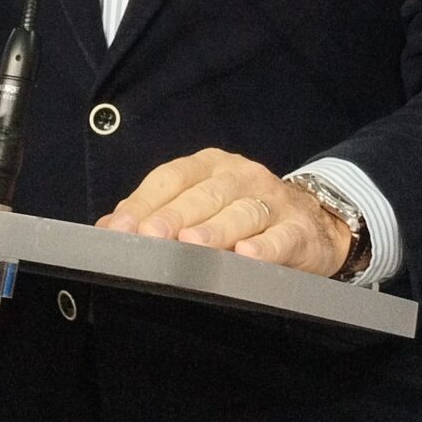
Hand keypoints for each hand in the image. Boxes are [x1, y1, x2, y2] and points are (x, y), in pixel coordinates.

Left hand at [98, 147, 352, 276]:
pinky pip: (281, 237)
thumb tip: (108, 230)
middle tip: (150, 237)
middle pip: (204, 194)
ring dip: (215, 229)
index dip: (144, 203)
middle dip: (174, 216)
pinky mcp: (299, 228)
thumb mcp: (200, 207)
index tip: (120, 229)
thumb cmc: (240, 217)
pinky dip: (265, 247)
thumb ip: (155, 215)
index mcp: (209, 166)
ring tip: (192, 245)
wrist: (313, 224)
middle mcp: (240, 176)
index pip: (171, 178)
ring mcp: (272, 200)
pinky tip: (247, 255)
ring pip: (240, 212)